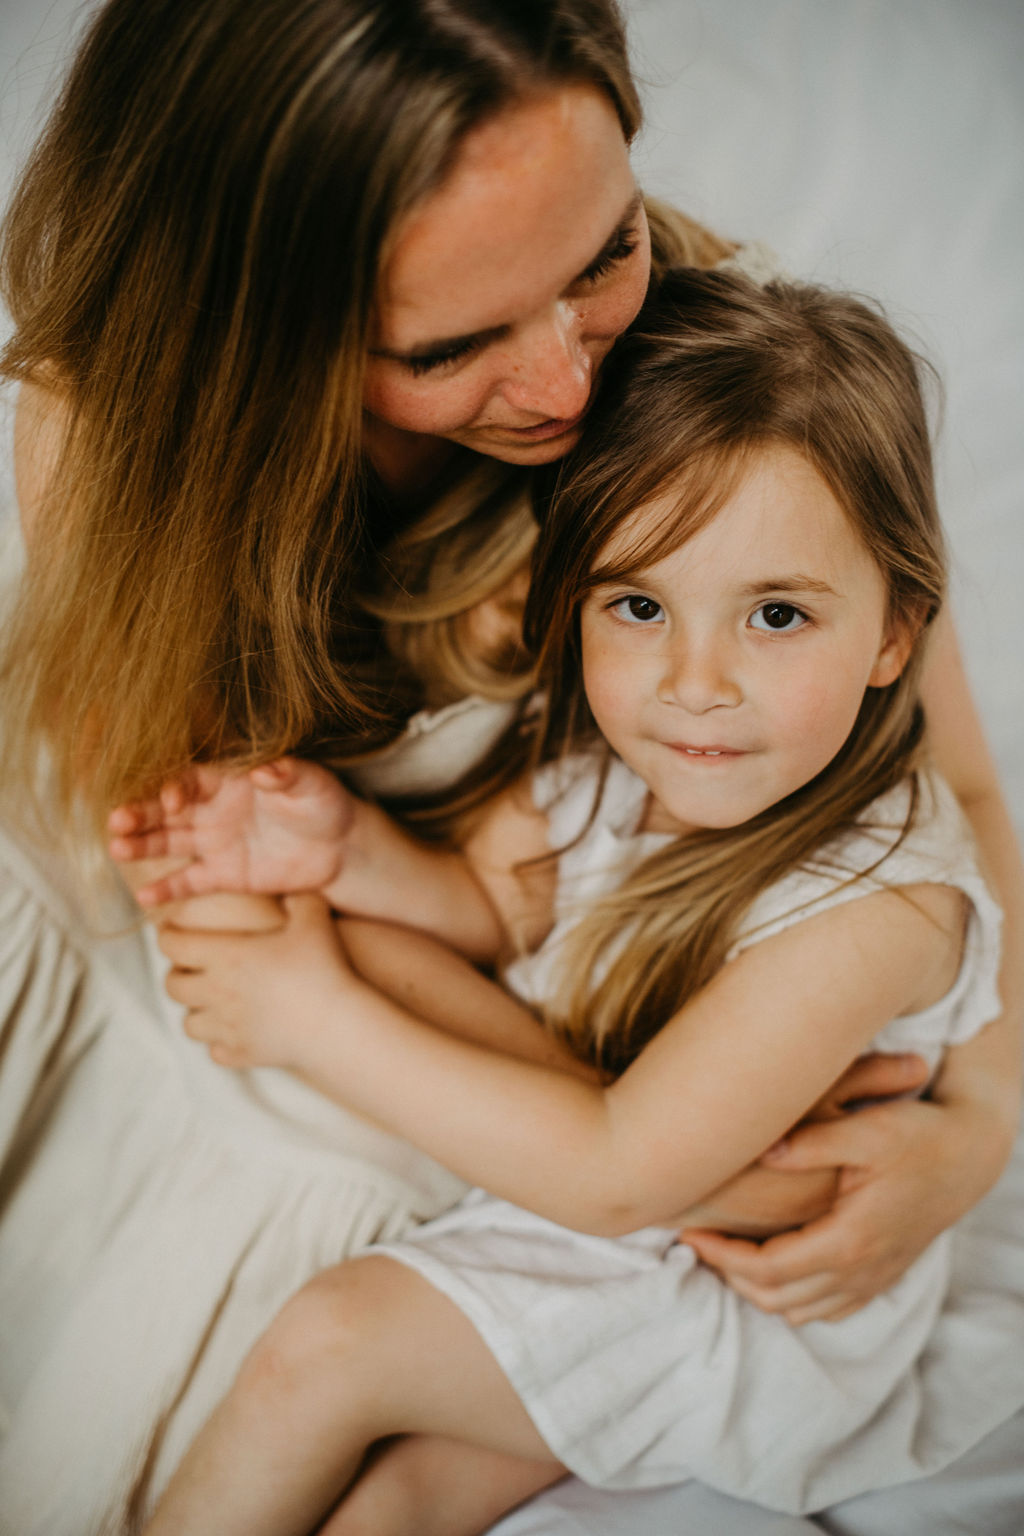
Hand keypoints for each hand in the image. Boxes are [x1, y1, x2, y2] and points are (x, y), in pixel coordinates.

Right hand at [108, 758, 356, 905]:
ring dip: (141, 845)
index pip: (190, 779)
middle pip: (167, 809)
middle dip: (141, 813)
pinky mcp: (222, 874)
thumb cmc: (325, 803)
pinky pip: (189, 882)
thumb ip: (287, 774)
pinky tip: (144, 896)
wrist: (341, 847)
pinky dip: (167, 889)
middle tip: (116, 821)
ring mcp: (214, 842)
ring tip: (116, 849)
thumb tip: (264, 769)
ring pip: (169, 842)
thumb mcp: (312, 783)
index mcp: (228, 779)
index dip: (175, 786)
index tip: (171, 800)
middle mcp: (212, 808)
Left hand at [158, 891, 355, 1070]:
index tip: (171, 930)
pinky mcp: (242, 1054)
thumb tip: (289, 892)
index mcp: (225, 956)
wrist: (335, 1024)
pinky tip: (236, 1030)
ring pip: (188, 1023)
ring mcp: (226, 1028)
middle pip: (172, 986)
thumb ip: (298, 899)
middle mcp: (216, 993)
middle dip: (177, 974)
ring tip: (212, 1002)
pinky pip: (215, 1051)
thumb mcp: (314, 919)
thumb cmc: (323, 968)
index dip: (168, 935)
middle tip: (192, 966)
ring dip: (195, 1010)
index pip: (173, 945)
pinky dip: (220, 1042)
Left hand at [682, 1051, 941, 1322]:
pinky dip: (794, 1299)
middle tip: (697, 1241)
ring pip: (800, 1312)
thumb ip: (813, 1142)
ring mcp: (873, 1279)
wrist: (969, 1155)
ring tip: (726, 1252)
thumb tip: (763, 1151)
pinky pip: (829, 1309)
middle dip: (729, 1275)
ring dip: (758, 1290)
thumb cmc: (918, 1136)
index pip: (768, 1269)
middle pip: (777, 1299)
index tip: (689, 1233)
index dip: (721, 1256)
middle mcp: (861, 1270)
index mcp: (850, 1240)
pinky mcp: (881, 1276)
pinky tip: (774, 1268)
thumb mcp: (867, 1129)